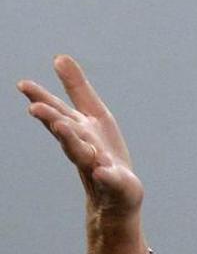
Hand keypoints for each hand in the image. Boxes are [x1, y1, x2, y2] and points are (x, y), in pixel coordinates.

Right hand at [17, 55, 142, 221]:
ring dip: (72, 142)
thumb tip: (59, 57)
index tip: (23, 84)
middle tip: (36, 108)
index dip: (41, 98)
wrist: (115, 197)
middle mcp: (83, 147)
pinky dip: (106, 175)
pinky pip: (110, 180)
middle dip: (52, 119)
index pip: (57, 112)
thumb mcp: (93, 115)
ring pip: (82, 154)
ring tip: (63, 128)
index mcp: (77, 129)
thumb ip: (77, 88)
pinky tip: (102, 171)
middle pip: (65, 132)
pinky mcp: (116, 184)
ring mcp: (98, 167)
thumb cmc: (102, 151)